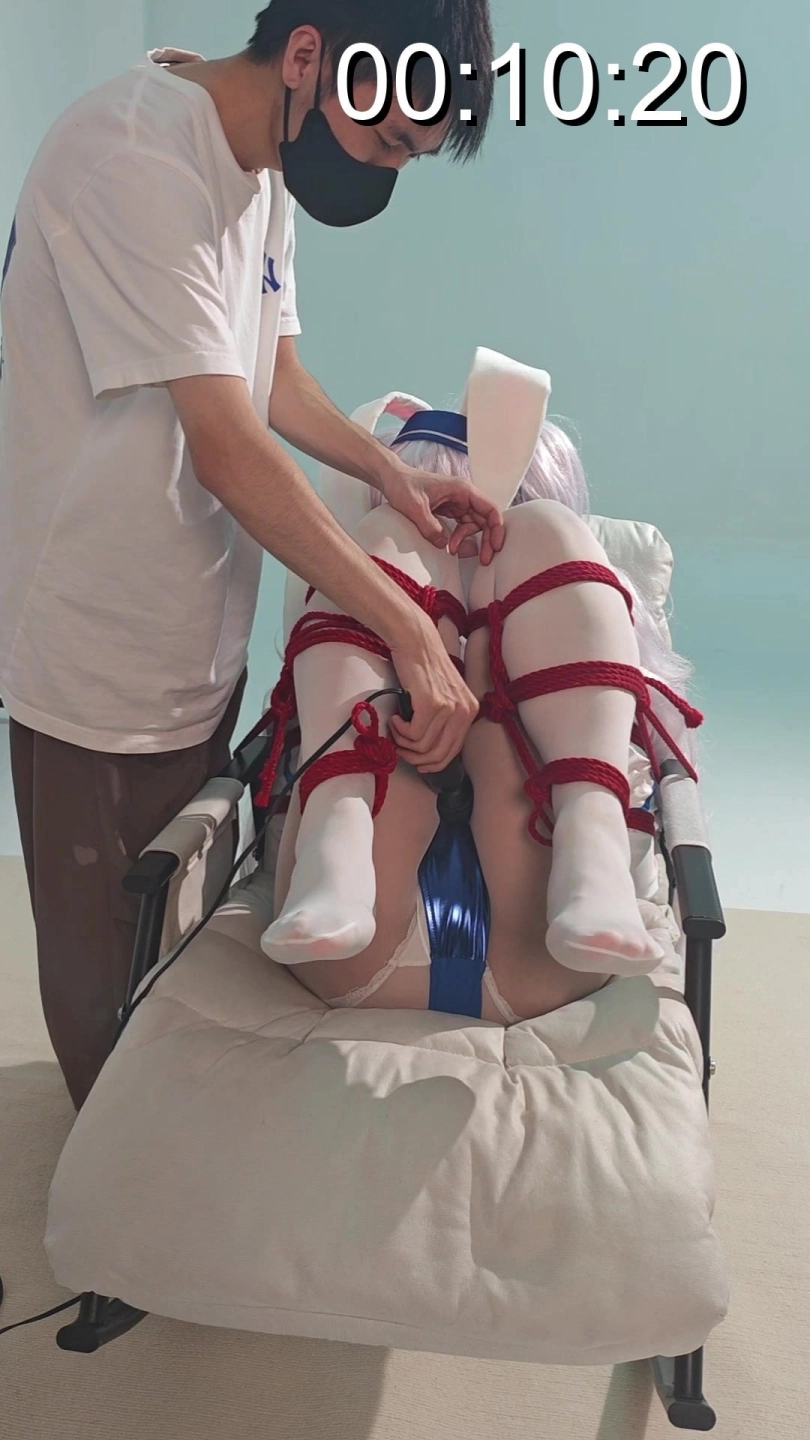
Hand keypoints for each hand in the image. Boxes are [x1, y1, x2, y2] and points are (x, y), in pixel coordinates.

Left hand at [378, 457, 504, 565]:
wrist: (391, 478)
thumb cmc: (403, 485)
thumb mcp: (415, 507)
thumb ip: (430, 527)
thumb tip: (445, 546)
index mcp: (462, 490)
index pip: (490, 509)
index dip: (497, 529)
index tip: (495, 547)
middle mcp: (464, 496)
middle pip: (486, 520)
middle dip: (486, 540)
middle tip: (484, 560)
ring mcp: (457, 504)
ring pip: (474, 526)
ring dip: (467, 540)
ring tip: (452, 550)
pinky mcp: (450, 511)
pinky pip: (462, 527)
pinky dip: (458, 538)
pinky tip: (449, 546)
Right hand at [388, 617, 478, 772]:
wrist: (416, 641)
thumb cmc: (424, 667)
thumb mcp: (444, 695)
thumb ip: (444, 721)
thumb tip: (429, 751)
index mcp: (470, 711)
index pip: (453, 752)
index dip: (433, 764)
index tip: (417, 763)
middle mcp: (464, 711)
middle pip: (439, 755)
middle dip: (416, 758)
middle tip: (400, 749)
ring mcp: (449, 708)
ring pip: (423, 746)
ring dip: (403, 742)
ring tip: (396, 727)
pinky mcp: (431, 704)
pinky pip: (413, 734)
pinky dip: (400, 731)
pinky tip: (396, 719)